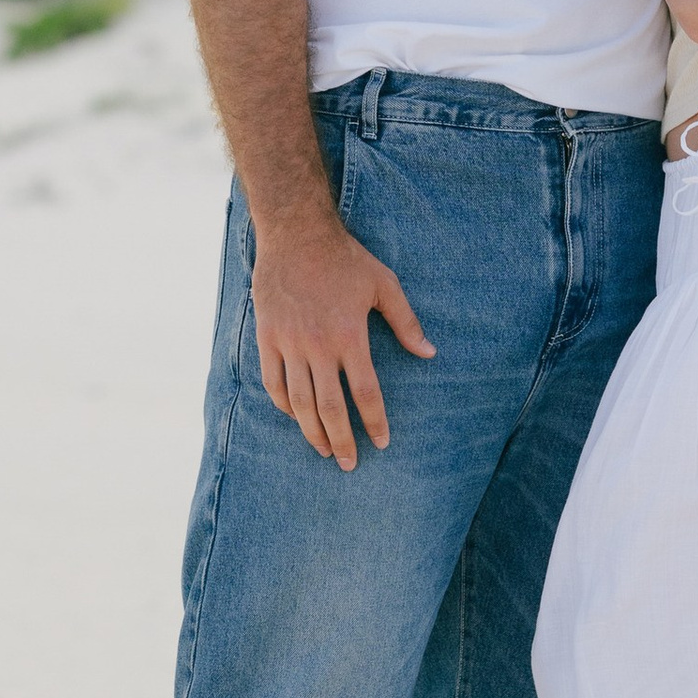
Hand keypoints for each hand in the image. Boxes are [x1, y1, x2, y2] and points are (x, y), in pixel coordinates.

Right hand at [251, 210, 434, 469]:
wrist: (295, 234)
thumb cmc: (345, 259)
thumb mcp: (384, 284)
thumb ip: (406, 322)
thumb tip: (429, 353)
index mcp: (349, 336)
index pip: (364, 392)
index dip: (374, 422)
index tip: (382, 442)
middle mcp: (318, 345)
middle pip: (330, 407)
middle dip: (341, 440)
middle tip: (350, 463)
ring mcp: (289, 343)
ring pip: (299, 401)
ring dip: (311, 431)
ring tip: (323, 450)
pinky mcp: (267, 336)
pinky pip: (273, 381)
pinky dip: (283, 404)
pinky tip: (295, 417)